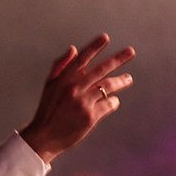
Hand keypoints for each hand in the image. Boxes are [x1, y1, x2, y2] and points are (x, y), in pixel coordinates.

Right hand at [19, 34, 134, 163]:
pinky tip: (114, 101)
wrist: (44, 137)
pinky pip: (109, 104)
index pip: (82, 58)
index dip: (95, 46)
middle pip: (102, 69)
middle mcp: (75, 87)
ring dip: (121, 81)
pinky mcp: (90, 116)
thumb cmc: (47, 111)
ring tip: (128, 79)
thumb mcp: (49, 86)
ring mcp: (83, 101)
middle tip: (131, 52)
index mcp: (64, 79)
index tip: (105, 38)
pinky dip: (114, 101)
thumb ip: (60, 66)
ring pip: (109, 86)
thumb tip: (74, 49)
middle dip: (118, 59)